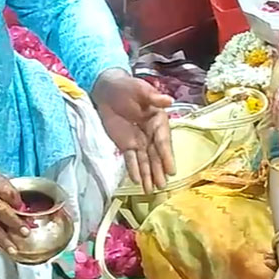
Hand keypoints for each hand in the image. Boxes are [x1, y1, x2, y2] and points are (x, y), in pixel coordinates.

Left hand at [93, 70, 174, 192]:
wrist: (107, 89)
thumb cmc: (127, 87)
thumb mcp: (140, 89)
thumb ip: (153, 97)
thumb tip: (169, 100)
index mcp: (158, 120)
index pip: (163, 141)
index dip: (166, 155)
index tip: (171, 170)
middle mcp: (151, 133)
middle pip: (156, 155)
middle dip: (158, 171)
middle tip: (162, 186)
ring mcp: (139, 141)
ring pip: (145, 161)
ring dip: (148, 175)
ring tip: (150, 191)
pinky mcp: (126, 145)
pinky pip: (131, 159)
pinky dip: (134, 170)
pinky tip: (137, 181)